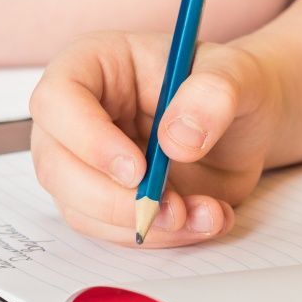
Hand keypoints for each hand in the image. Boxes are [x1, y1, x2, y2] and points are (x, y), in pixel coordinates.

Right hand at [30, 32, 280, 247]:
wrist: (246, 125)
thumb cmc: (229, 86)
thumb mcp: (236, 73)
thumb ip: (213, 95)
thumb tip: (178, 142)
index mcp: (93, 65)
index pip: (56, 99)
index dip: (87, 138)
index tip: (138, 169)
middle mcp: (77, 116)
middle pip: (55, 165)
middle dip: (113, 200)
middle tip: (172, 207)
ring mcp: (85, 163)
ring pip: (80, 208)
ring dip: (141, 223)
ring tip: (204, 213)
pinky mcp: (105, 200)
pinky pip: (113, 231)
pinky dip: (160, 236)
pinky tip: (205, 219)